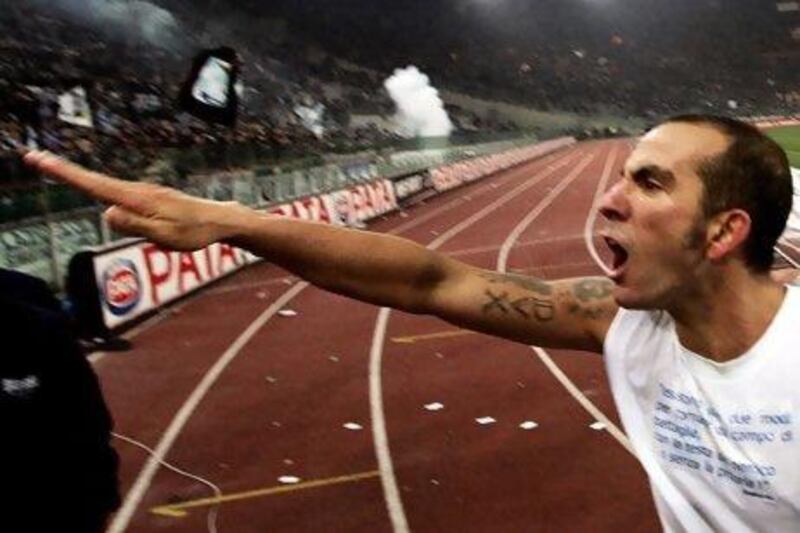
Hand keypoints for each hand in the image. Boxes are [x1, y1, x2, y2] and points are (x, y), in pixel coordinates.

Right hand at [23, 150, 245, 250]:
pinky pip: (118, 193)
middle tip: (34, 157)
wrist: (220, 220)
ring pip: (105, 186)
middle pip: (94, 181)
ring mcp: (144, 192)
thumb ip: (134, 225)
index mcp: (137, 199)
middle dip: (64, 170)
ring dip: (78, 177)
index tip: (41, 160)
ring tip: (52, 167)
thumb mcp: (164, 235)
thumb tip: (106, 213)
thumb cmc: (194, 232)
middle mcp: (138, 191)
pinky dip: (98, 186)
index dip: (67, 174)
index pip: (95, 186)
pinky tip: (90, 186)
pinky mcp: (150, 198)